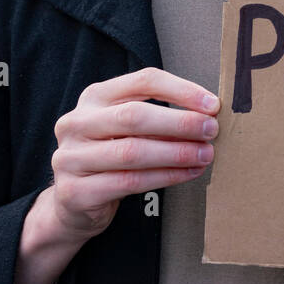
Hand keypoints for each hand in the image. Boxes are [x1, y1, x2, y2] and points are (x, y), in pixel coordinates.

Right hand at [45, 67, 219, 241]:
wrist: (74, 202)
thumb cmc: (111, 156)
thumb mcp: (126, 127)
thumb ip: (158, 116)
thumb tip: (207, 114)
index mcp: (94, 97)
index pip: (143, 81)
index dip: (181, 90)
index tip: (212, 104)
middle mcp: (77, 123)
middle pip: (134, 116)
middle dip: (180, 122)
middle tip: (211, 130)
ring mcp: (71, 158)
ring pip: (133, 152)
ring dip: (177, 153)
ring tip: (205, 154)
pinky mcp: (76, 191)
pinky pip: (130, 182)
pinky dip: (166, 177)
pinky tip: (189, 173)